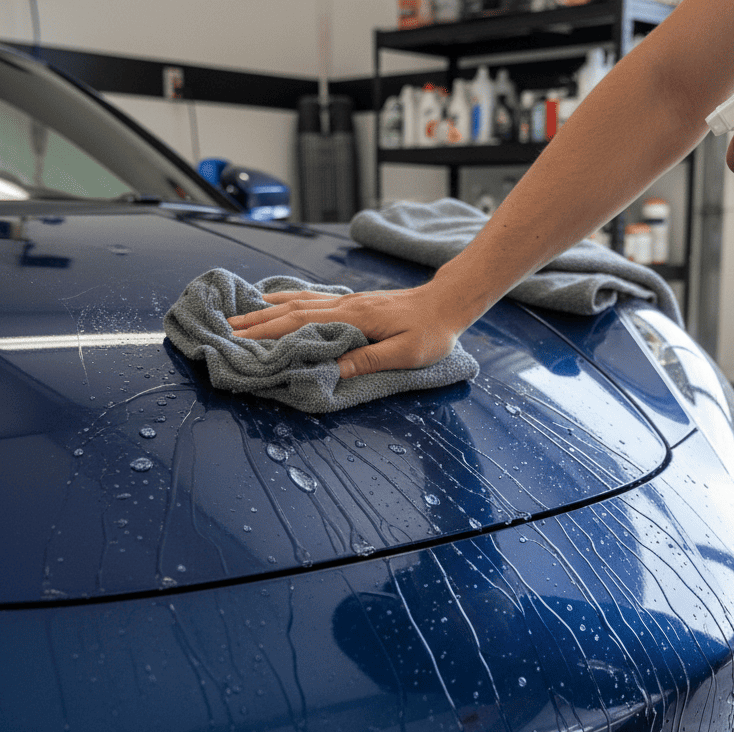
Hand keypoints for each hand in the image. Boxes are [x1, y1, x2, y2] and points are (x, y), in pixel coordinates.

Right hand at [228, 283, 475, 377]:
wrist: (447, 303)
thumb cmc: (432, 332)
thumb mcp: (406, 352)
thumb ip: (368, 359)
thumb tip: (331, 369)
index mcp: (354, 319)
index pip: (302, 327)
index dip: (270, 336)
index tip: (241, 344)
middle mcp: (344, 306)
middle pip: (290, 313)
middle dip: (255, 324)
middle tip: (224, 333)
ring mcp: (346, 302)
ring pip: (296, 304)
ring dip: (264, 312)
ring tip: (236, 319)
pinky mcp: (350, 303)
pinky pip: (309, 299)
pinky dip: (285, 300)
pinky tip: (272, 303)